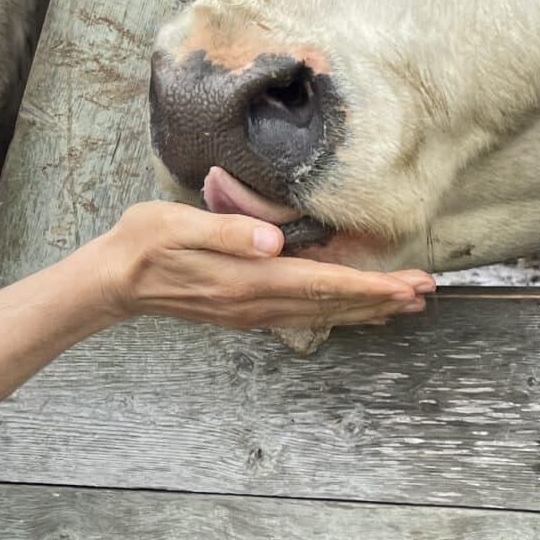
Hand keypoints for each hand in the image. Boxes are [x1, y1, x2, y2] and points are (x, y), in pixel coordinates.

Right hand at [87, 201, 433, 331]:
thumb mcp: (177, 225)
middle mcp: (254, 303)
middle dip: (380, 299)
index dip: (368, 286)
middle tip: (425, 293)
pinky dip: (334, 311)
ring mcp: (249, 312)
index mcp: (246, 279)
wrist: (113, 281)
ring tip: (403, 304)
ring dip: (363, 308)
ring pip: (320, 313)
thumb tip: (272, 241)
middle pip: (329, 303)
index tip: (407, 285)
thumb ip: (226, 232)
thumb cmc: (143, 243)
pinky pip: (302, 314)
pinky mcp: (243, 311)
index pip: (320, 284)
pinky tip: (349, 309)